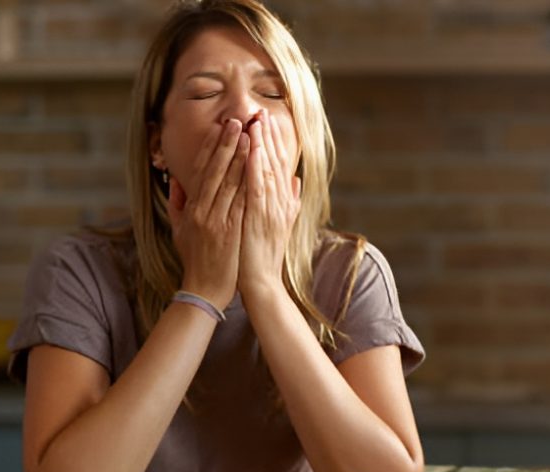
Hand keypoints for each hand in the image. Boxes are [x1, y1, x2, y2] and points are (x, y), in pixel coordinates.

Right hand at [167, 119, 249, 309]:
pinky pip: (242, 202)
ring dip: (240, 157)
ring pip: (230, 183)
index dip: (210, 147)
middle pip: (215, 171)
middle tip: (237, 120)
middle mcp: (203, 211)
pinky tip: (258, 167)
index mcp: (192, 208)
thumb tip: (176, 179)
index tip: (220, 127)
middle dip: (227, 144)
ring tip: (250, 135)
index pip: (201, 171)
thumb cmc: (194, 259)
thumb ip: (178, 203)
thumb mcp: (179, 230)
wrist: (205, 289)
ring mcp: (217, 221)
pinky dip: (250, 183)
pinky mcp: (231, 232)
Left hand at [239, 110, 300, 296]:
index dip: (275, 142)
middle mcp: (280, 203)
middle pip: (276, 162)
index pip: (280, 165)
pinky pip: (258, 186)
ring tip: (257, 120)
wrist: (261, 282)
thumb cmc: (263, 255)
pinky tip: (252, 148)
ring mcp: (271, 209)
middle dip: (270, 136)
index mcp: (282, 202)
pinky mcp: (259, 217)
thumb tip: (296, 181)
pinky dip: (256, 165)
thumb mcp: (280, 225)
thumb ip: (289, 202)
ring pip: (268, 169)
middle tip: (263, 111)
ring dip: (263, 144)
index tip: (268, 120)